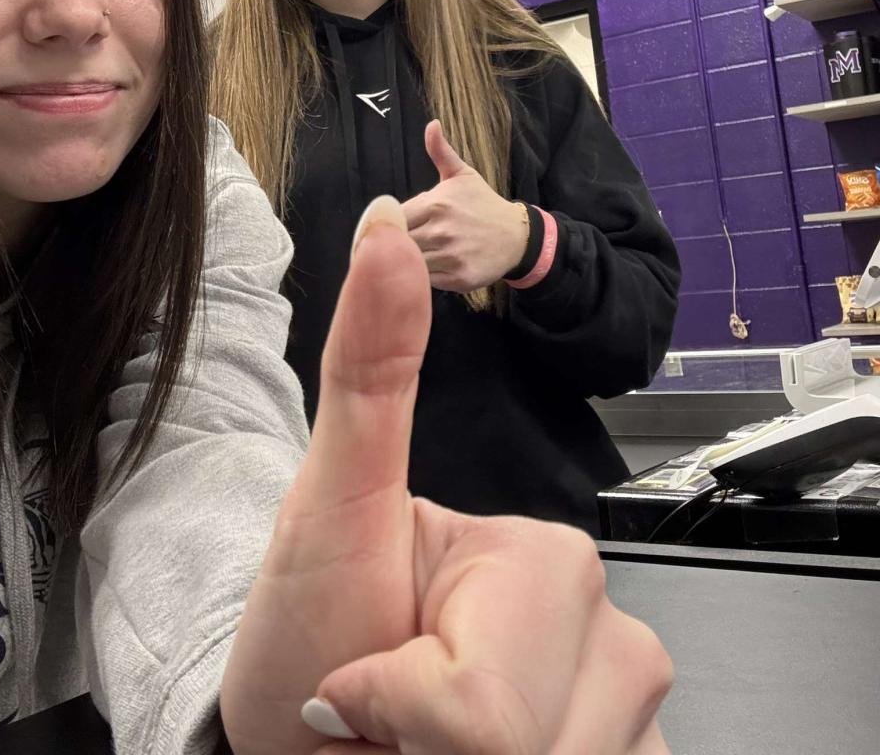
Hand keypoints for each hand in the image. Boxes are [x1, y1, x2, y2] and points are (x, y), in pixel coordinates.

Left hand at [220, 201, 672, 753]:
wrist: (303, 734)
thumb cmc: (311, 629)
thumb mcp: (329, 500)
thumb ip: (369, 365)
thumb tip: (383, 225)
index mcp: (549, 558)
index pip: (489, 704)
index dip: (406, 713)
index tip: (358, 689)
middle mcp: (612, 630)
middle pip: (539, 751)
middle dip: (437, 753)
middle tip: (387, 720)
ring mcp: (626, 712)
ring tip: (423, 747)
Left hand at [401, 119, 527, 292]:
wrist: (516, 236)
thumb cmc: (483, 204)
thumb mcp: (462, 175)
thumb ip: (441, 152)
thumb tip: (431, 125)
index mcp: (435, 204)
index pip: (393, 218)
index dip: (390, 224)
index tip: (393, 227)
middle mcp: (441, 230)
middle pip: (397, 242)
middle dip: (393, 244)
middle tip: (395, 246)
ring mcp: (450, 256)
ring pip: (410, 263)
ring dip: (406, 262)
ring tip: (409, 259)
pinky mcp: (458, 278)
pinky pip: (426, 281)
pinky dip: (422, 278)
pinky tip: (426, 270)